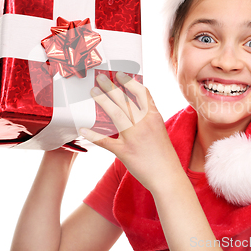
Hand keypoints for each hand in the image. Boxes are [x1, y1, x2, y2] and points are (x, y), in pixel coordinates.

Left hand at [79, 72, 181, 192]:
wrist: (168, 176)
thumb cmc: (163, 154)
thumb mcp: (159, 129)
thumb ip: (148, 116)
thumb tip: (135, 105)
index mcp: (154, 117)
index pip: (142, 93)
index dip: (130, 82)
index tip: (120, 74)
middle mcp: (144, 124)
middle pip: (125, 100)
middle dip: (111, 87)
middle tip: (100, 77)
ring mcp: (134, 137)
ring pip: (115, 114)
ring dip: (102, 101)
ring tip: (93, 92)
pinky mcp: (125, 152)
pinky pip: (106, 141)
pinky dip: (93, 134)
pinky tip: (83, 128)